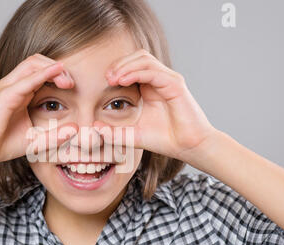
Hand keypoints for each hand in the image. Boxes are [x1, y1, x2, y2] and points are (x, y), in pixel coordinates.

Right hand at [0, 54, 77, 166]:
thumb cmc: (4, 144)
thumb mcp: (37, 140)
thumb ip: (56, 135)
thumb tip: (77, 130)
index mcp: (21, 92)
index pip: (41, 71)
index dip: (58, 74)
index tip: (73, 87)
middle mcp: (14, 86)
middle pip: (37, 62)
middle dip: (58, 68)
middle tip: (71, 83)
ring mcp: (8, 88)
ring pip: (32, 64)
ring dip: (52, 68)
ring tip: (67, 80)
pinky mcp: (4, 96)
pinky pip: (26, 80)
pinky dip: (43, 74)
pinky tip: (56, 73)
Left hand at [94, 49, 217, 161]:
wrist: (189, 148)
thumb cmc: (165, 140)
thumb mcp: (133, 135)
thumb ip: (114, 131)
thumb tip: (94, 127)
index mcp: (150, 87)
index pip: (132, 66)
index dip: (117, 68)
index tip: (103, 81)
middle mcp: (160, 80)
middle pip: (138, 57)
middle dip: (119, 63)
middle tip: (106, 77)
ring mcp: (168, 80)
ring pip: (144, 59)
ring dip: (125, 65)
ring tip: (112, 78)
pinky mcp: (175, 84)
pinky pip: (153, 71)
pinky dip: (136, 72)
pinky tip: (123, 81)